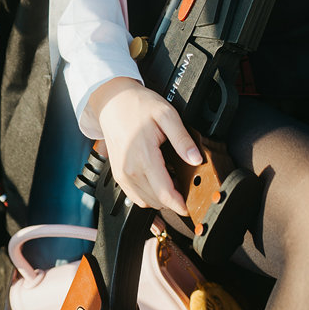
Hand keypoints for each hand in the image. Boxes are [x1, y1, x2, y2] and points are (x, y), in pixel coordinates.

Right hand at [88, 77, 201, 214]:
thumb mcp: (166, 114)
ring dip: (160, 199)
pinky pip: (134, 197)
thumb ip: (182, 139)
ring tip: (172, 182)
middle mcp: (129, 170)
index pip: (164, 193)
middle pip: (156, 201)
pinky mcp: (118, 175)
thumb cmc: (138, 105)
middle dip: (172, 200)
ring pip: (145, 202)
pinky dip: (148, 196)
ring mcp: (121, 174)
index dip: (179, 204)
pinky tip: (157, 182)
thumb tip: (195, 159)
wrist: (112, 102)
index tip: (190, 207)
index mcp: (143, 157)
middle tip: (185, 187)